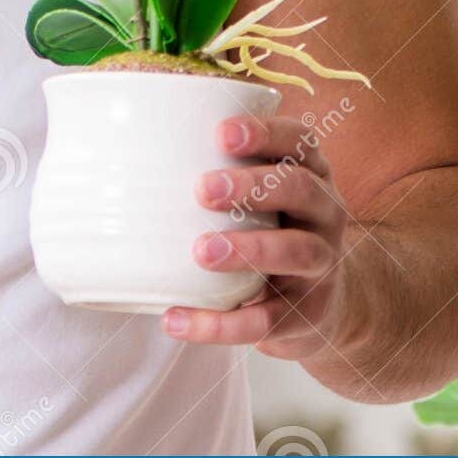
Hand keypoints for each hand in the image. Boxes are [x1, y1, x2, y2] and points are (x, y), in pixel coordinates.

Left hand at [161, 113, 349, 357]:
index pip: (301, 141)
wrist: (323, 307)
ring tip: (200, 251)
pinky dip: (220, 325)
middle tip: (202, 190)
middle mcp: (325, 214)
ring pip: (297, 252)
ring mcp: (321, 265)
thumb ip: (221, 169)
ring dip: (248, 248)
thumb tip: (131, 147)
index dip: (267, 132)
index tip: (221, 133)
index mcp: (312, 175)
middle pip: (301, 189)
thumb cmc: (272, 230)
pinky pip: (267, 321)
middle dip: (251, 186)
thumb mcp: (264, 196)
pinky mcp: (306, 316)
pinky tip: (176, 320)